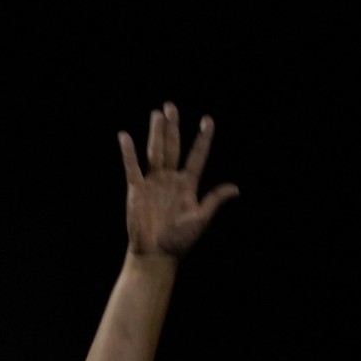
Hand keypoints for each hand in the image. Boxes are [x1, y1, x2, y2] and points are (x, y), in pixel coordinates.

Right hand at [118, 103, 238, 259]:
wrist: (156, 254)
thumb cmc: (180, 240)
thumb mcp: (201, 218)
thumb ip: (215, 200)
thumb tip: (236, 188)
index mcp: (188, 185)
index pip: (197, 155)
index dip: (203, 138)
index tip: (208, 120)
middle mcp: (170, 179)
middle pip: (173, 146)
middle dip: (173, 127)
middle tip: (171, 106)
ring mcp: (153, 182)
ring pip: (155, 151)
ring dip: (156, 133)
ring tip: (156, 114)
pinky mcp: (136, 189)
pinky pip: (132, 167)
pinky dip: (128, 152)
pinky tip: (125, 137)